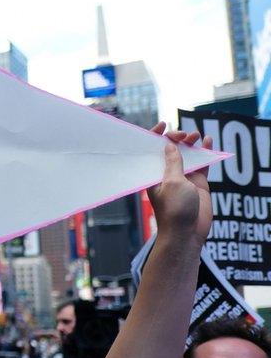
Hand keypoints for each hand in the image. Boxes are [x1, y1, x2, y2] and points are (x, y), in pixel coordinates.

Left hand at [147, 123, 212, 245]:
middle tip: (183, 135)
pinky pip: (201, 163)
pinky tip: (208, 140)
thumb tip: (170, 145)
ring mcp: (182, 178)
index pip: (151, 151)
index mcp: (152, 175)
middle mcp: (166, 174)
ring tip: (195, 135)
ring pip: (186, 155)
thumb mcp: (173, 182)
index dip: (155, 136)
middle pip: (170, 150)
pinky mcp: (197, 183)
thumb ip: (174, 163)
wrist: (187, 232)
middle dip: (175, 138)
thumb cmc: (174, 209)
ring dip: (190, 143)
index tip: (163, 125)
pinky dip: (205, 152)